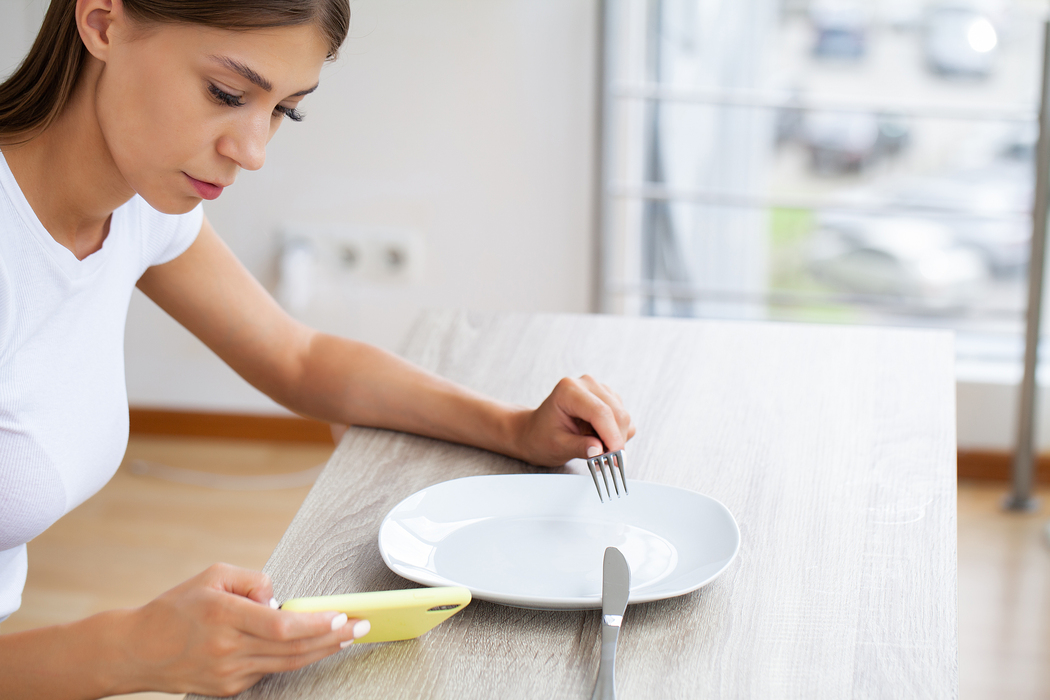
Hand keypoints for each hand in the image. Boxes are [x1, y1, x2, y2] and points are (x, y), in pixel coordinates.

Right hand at [114, 563, 367, 696]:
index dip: (317, 624)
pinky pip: (269, 670)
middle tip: (362, 625)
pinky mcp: (228, 688)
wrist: (136, 650)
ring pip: (287, 664)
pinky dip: (292, 657)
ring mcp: (228, 673)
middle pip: (293, 649)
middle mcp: (228, 648)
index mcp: (224, 616)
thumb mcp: (214, 575)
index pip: (282, 626)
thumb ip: (255, 581)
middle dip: (333, 637)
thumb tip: (282, 600)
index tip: (342, 616)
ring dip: (322, 650)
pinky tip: (311, 646)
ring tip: (347, 636)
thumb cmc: (176, 607)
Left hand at [514, 375, 634, 466]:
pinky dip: (617, 435)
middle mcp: (586, 384)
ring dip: (616, 439)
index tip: (616, 458)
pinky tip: (599, 440)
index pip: (600, 412)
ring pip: (623, 417)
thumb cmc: (541, 437)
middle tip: (608, 463)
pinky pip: (623, 419)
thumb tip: (600, 451)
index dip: (612, 436)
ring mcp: (599, 389)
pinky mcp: (608, 398)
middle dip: (616, 441)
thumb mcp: (557, 446)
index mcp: (568, 390)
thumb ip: (579, 447)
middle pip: (617, 414)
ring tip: (596, 451)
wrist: (535, 432)